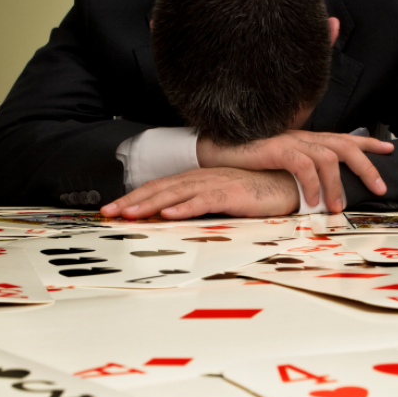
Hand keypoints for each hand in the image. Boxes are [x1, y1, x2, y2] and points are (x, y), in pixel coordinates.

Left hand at [100, 168, 299, 219]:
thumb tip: (172, 218)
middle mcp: (202, 178)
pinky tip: (168, 213)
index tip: (113, 210)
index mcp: (198, 179)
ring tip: (129, 215)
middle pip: (160, 188)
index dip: (134, 197)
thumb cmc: (256, 193)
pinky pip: (204, 200)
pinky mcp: (232, 192)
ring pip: (176, 193)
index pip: (159, 187)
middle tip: (108, 213)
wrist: (289, 183)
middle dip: (132, 201)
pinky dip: (185, 207)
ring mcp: (216, 183)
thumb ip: (199, 204)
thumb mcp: (222, 198)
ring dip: (150, 204)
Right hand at [196, 130, 392, 211]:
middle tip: (380, 189)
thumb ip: (303, 168)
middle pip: (345, 146)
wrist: (218, 149)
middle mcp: (304, 137)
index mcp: (308, 139)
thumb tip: (322, 186)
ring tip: (337, 208)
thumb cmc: (251, 160)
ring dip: (336, 185)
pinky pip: (302, 164)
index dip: (369, 143)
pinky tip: (311, 202)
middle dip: (367, 167)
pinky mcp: (276, 148)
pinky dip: (311, 183)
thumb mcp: (283, 163)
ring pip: (328, 157)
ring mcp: (290, 141)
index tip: (390, 150)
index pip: (345, 137)